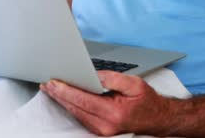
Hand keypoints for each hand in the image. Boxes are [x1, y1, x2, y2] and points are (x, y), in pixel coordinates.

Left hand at [40, 71, 172, 135]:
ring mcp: (102, 130)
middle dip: (59, 95)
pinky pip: (80, 117)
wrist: (157, 119)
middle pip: (75, 108)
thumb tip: (96, 74)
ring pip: (75, 113)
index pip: (83, 100)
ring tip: (50, 88)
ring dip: (62, 101)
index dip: (66, 91)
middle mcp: (106, 125)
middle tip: (46, 83)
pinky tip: (63, 98)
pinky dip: (70, 106)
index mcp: (114, 113)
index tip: (53, 83)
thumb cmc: (146, 101)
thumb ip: (114, 78)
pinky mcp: (100, 130)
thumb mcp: (135, 84)